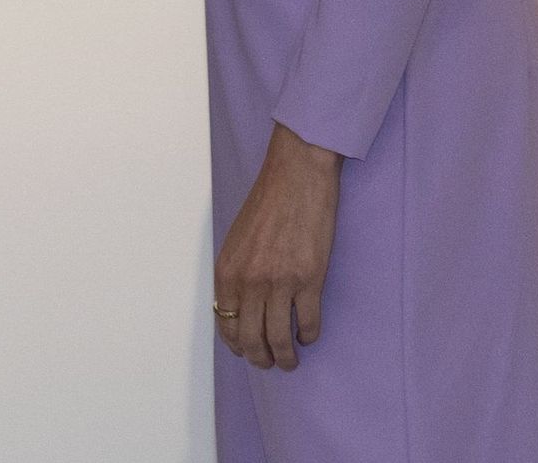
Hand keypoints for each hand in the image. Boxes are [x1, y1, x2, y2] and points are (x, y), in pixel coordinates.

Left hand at [213, 122, 339, 370]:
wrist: (297, 174)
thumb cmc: (266, 201)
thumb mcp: (237, 238)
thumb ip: (236, 274)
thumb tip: (240, 309)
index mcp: (228, 271)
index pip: (227, 326)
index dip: (237, 345)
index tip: (247, 351)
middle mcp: (250, 281)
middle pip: (252, 341)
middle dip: (261, 359)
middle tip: (270, 363)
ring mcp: (281, 283)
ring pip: (280, 341)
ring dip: (286, 358)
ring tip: (291, 360)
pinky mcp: (310, 280)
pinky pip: (309, 325)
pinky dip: (309, 336)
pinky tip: (309, 334)